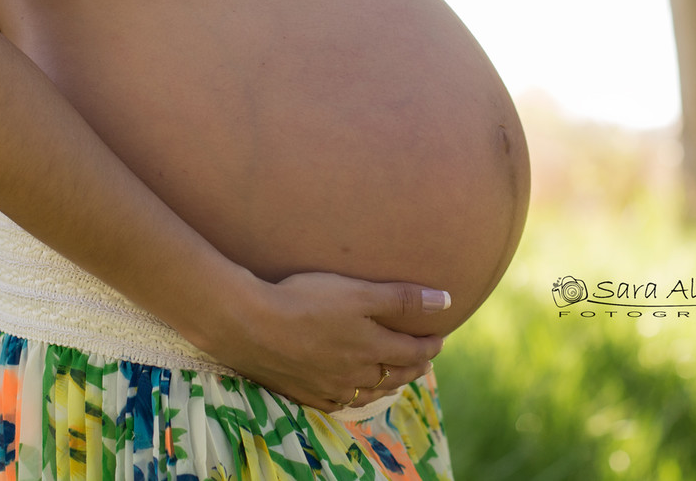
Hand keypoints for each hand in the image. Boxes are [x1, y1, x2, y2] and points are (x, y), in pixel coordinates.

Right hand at [212, 271, 450, 412]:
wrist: (250, 325)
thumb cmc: (305, 301)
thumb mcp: (359, 292)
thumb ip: (402, 298)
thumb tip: (445, 302)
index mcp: (372, 348)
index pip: (413, 351)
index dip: (430, 345)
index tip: (439, 339)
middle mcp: (355, 375)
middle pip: (395, 375)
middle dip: (414, 367)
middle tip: (425, 361)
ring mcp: (329, 388)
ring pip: (369, 393)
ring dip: (388, 385)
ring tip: (396, 380)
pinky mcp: (304, 393)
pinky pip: (339, 403)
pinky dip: (355, 397)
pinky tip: (352, 394)